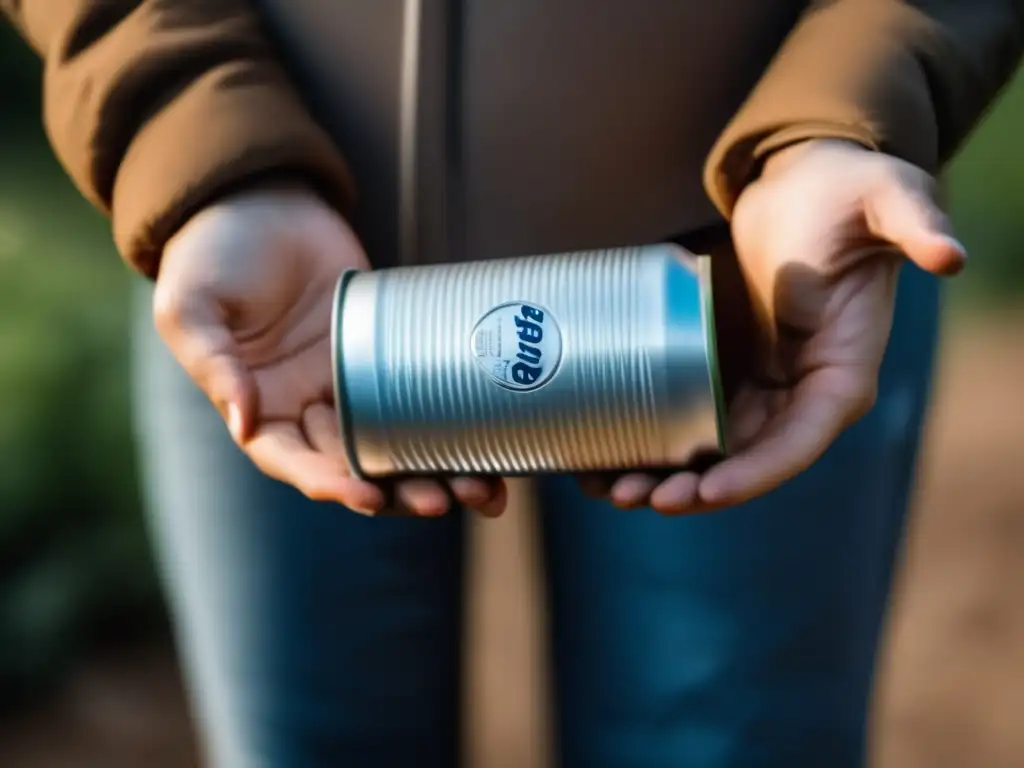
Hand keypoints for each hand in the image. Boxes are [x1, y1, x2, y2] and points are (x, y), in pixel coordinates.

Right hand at [153, 186, 506, 517]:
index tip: (368, 496)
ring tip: (482, 487)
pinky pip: (422, 392)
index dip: (331, 483)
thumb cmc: (212, 254)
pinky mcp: (386, 353)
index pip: (295, 461)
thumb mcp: (191, 307)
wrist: (262, 201)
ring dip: (437, 467)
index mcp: (258, 409)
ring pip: (397, 438)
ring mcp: (351, 381)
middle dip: (399, 488)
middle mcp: (307, 406)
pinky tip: (490, 437)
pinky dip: (452, 419)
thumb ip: (212, 363)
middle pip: (357, 463)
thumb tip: (242, 424)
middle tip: (443, 501)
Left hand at [589, 139, 965, 513]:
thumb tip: (949, 255)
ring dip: (663, 476)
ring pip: (710, 452)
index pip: (799, 442)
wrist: (805, 182)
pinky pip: (686, 420)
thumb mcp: (884, 198)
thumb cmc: (847, 194)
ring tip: (609, 489)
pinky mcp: (723, 372)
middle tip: (636, 496)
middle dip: (692, 488)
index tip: (705, 490)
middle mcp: (800, 394)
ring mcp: (759, 388)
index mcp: (841, 373)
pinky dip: (651, 441)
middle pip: (745, 461)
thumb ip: (914, 223)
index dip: (753, 473)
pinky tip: (607, 454)